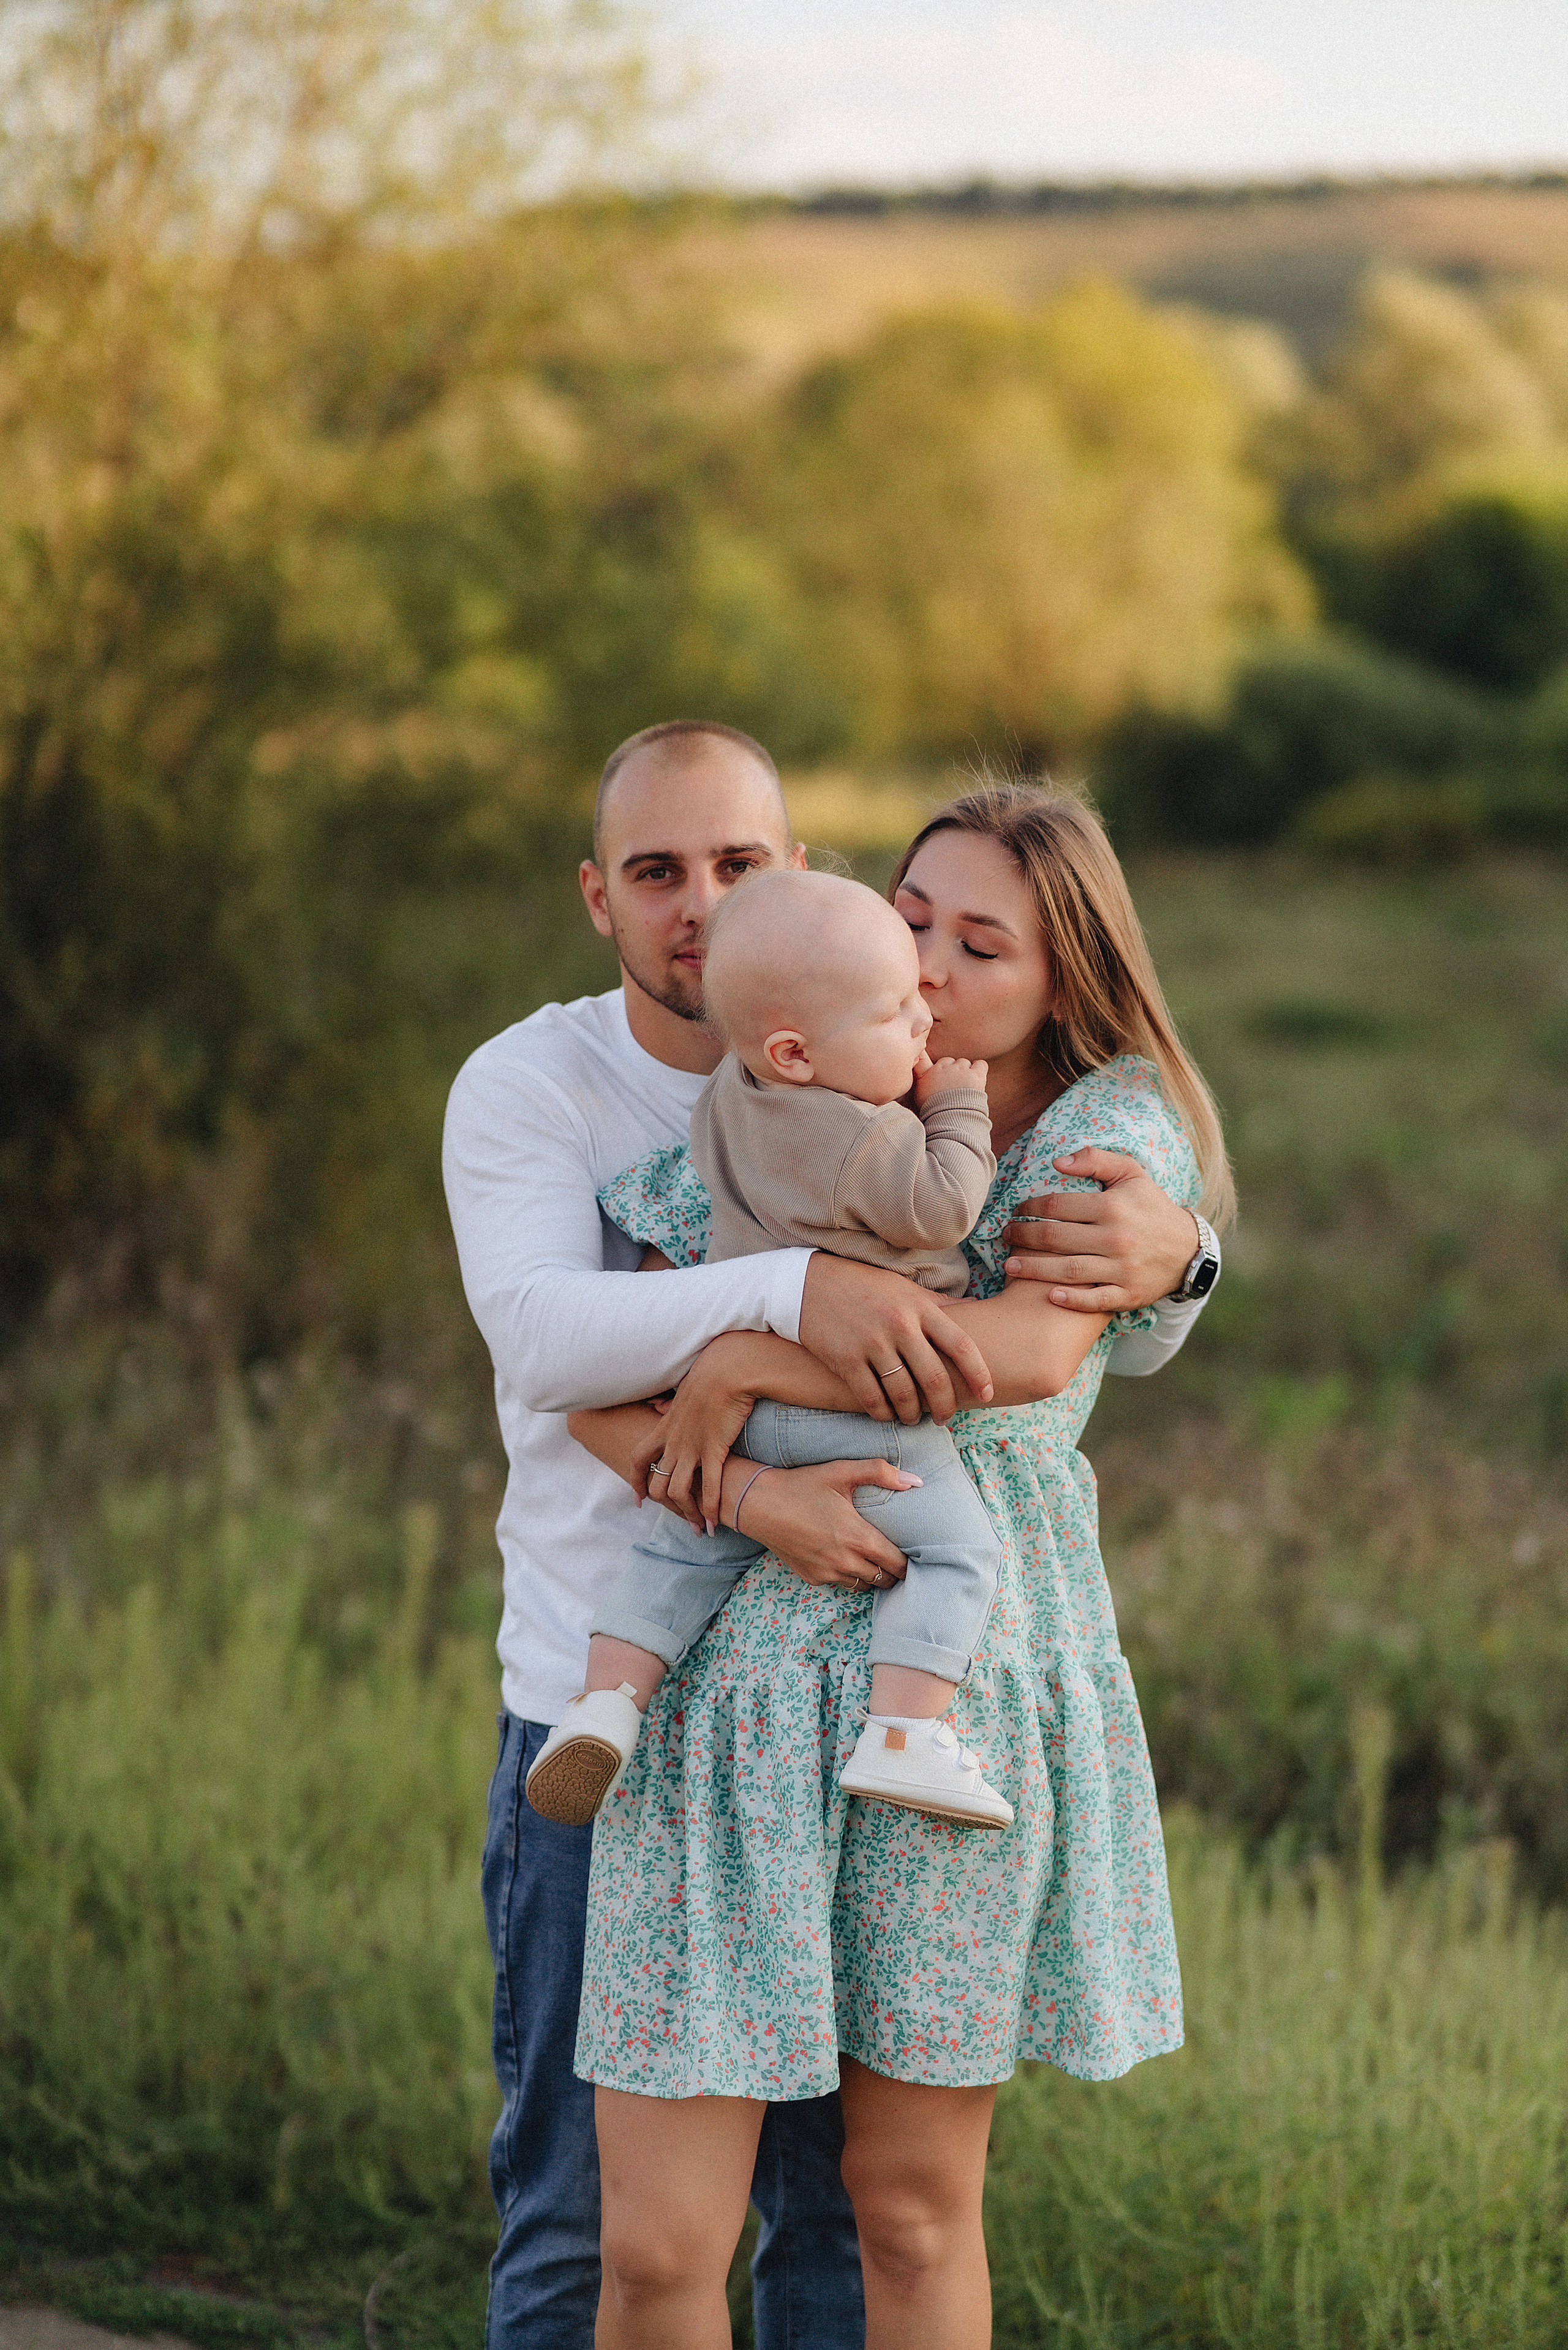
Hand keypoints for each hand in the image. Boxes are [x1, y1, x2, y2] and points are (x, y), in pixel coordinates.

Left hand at [642, 1333, 758, 1533]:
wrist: (726, 1371)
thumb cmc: (710, 1378)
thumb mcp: (682, 1393)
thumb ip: (669, 1406)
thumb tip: (659, 1406)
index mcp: (664, 1427)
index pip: (638, 1458)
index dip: (635, 1481)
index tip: (639, 1500)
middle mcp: (673, 1442)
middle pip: (657, 1482)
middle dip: (666, 1506)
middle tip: (680, 1521)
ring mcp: (691, 1448)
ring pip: (678, 1491)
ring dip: (687, 1513)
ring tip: (698, 1528)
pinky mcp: (713, 1450)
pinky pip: (708, 1488)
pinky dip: (709, 1509)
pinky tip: (714, 1523)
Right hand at [724, 1456, 913, 1590]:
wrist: (759, 1504)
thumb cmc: (802, 1485)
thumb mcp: (841, 1471)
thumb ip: (880, 1472)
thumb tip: (915, 1482)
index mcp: (858, 1537)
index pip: (897, 1564)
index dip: (909, 1562)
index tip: (913, 1554)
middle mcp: (845, 1561)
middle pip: (885, 1580)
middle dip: (894, 1571)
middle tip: (897, 1557)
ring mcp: (827, 1572)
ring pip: (864, 1586)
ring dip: (872, 1575)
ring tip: (875, 1560)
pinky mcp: (812, 1577)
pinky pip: (840, 1584)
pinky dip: (849, 1576)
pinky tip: (847, 1558)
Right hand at [798, 1255, 994, 1423]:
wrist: (807, 1283)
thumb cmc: (863, 1285)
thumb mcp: (905, 1288)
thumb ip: (938, 1304)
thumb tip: (977, 1309)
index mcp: (920, 1308)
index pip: (961, 1345)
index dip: (979, 1374)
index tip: (987, 1394)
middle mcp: (899, 1325)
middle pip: (935, 1378)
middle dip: (945, 1406)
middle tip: (945, 1417)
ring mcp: (871, 1343)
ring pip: (904, 1394)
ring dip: (912, 1414)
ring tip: (913, 1418)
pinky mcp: (846, 1359)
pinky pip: (871, 1398)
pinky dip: (882, 1413)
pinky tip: (886, 1415)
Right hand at [913, 1053, 987, 1107]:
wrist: (951, 1121)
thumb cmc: (934, 1113)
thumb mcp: (919, 1097)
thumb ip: (920, 1080)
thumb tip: (917, 1068)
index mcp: (927, 1074)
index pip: (922, 1056)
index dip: (923, 1053)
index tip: (922, 1051)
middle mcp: (943, 1068)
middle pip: (949, 1061)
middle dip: (951, 1071)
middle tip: (952, 1087)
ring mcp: (960, 1070)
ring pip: (964, 1063)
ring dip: (965, 1072)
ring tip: (964, 1089)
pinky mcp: (976, 1075)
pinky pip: (980, 1064)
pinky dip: (979, 1070)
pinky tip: (976, 1080)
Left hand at [1002, 1148, 1196, 1311]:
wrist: (1188, 1248)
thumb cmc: (1151, 1207)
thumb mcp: (1131, 1174)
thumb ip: (1096, 1160)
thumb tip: (1057, 1162)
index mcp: (1112, 1207)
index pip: (1057, 1206)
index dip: (1029, 1207)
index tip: (1017, 1210)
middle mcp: (1116, 1238)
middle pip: (1055, 1238)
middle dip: (1022, 1237)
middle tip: (1005, 1237)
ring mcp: (1122, 1269)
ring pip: (1067, 1271)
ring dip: (1033, 1270)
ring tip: (1008, 1266)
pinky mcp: (1128, 1294)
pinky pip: (1094, 1300)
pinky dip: (1071, 1300)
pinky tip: (1048, 1295)